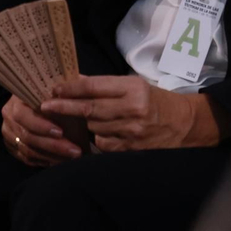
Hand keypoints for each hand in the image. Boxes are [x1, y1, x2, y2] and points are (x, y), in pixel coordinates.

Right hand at [1, 94, 82, 166]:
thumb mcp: (49, 89)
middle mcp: (8, 119)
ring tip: (72, 158)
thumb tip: (77, 90)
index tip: (61, 132)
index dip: (41, 126)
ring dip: (52, 156)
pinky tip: (60, 161)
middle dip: (53, 146)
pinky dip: (44, 161)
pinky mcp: (12, 148)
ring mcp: (9, 135)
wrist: (29, 104)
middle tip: (75, 151)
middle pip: (28, 137)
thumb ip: (60, 92)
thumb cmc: (44, 96)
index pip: (24, 116)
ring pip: (29, 151)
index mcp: (15, 103)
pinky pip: (28, 159)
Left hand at [40, 74, 225, 151]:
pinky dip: (98, 138)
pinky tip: (101, 132)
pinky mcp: (131, 149)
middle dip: (65, 107)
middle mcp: (132, 109)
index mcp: (133, 89)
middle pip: (89, 109)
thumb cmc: (156, 101)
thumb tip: (76, 80)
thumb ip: (105, 85)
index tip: (55, 89)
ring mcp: (132, 132)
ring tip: (75, 118)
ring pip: (94, 127)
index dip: (71, 88)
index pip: (94, 87)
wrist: (185, 125)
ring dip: (82, 123)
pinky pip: (103, 144)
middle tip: (46, 105)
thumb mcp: (134, 85)